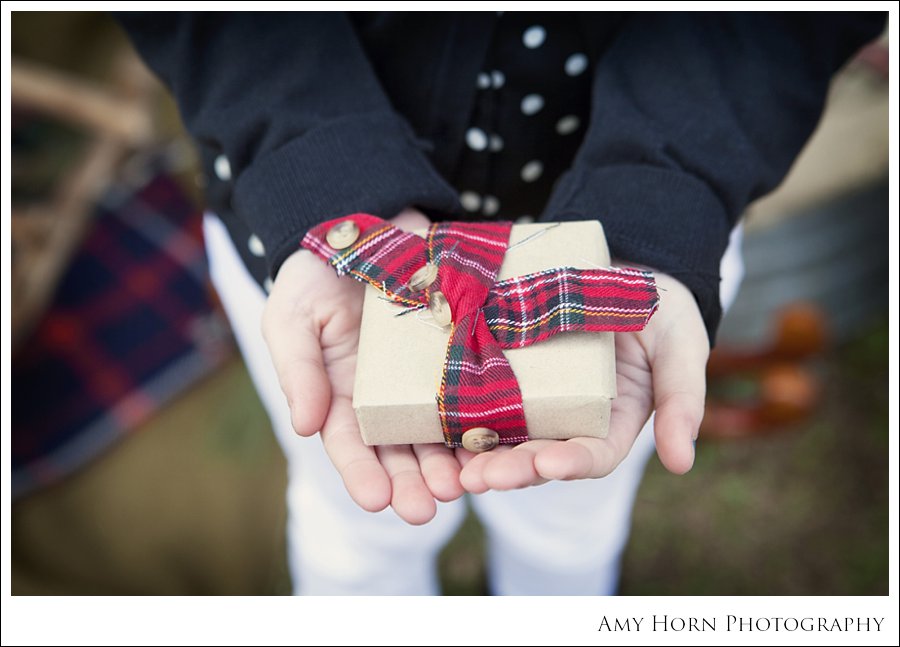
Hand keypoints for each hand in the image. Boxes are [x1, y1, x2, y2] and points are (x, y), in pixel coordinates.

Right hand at [262, 209, 464, 523]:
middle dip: (411, 483)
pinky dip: (484, 420)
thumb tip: (303, 427)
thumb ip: (296, 369)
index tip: (376, 500)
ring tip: (462, 488)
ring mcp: (426, 377)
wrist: (368, 222)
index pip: (348, 444)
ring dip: (450, 464)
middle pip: (399, 450)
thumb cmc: (317, 273)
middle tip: (425, 511)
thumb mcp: (292, 315)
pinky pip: (476, 392)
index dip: (361, 474)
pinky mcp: (462, 353)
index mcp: (340, 394)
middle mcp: (386, 396)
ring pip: (440, 431)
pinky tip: (496, 444)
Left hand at [458, 269, 708, 491]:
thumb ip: (682, 400)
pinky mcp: (505, 370)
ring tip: (458, 468)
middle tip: (482, 478)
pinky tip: (439, 420)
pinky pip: (481, 395)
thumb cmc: (659, 306)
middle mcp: (568, 419)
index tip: (550, 463)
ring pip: (504, 436)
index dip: (572, 463)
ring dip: (480, 455)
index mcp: (612, 422)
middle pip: (539, 456)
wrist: (621, 261)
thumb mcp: (682, 345)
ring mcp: (534, 397)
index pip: (594, 455)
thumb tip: (682, 463)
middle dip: (513, 470)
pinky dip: (462, 414)